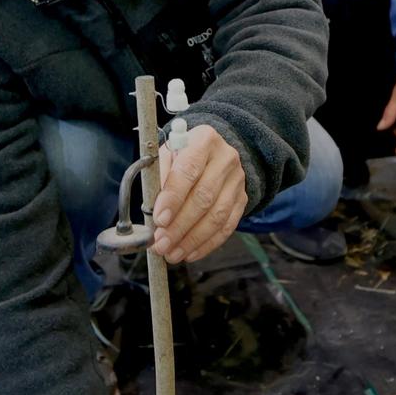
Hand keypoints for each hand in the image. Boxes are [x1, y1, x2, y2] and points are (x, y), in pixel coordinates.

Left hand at [151, 125, 246, 263]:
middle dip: (180, 226)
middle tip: (161, 244)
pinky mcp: (242, 199)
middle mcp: (226, 158)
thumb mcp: (167, 156)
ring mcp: (238, 180)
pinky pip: (227, 226)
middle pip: (204, 197)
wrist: (212, 152)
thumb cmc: (182, 155)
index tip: (159, 219)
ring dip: (192, 239)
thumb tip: (153, 212)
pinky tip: (189, 253)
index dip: (173, 197)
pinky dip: (207, 244)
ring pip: (217, 216)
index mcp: (204, 140)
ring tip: (172, 253)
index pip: (188, 170)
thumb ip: (159, 178)